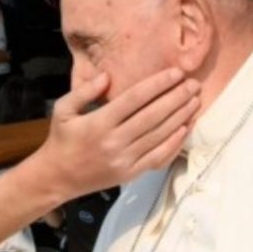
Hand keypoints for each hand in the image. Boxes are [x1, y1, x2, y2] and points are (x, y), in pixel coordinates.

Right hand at [27, 69, 198, 196]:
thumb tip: (108, 76)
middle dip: (176, 98)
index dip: (158, 85)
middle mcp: (114, 141)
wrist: (57, 178)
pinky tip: (186, 128)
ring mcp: (124, 159)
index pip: (135, 99)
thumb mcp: (62, 110)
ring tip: (195, 102)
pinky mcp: (130, 173)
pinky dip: (174, 143)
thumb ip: (84, 91)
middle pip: (153, 116)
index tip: (176, 73)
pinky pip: (158, 157)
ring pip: (159, 135)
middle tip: (194, 84)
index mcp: (99, 123)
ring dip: (180, 117)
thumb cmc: (61, 140)